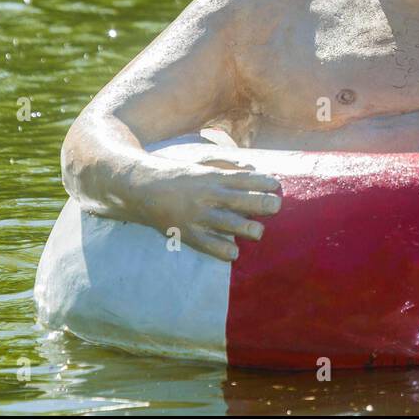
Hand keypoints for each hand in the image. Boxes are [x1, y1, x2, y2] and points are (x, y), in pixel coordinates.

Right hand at [131, 154, 281, 261]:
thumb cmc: (177, 176)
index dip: (262, 182)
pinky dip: (223, 250)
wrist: (141, 190)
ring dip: (246, 228)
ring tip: (258, 231)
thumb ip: (229, 168)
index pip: (243, 179)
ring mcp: (198, 216)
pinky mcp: (188, 234)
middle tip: (276, 206)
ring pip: (228, 224)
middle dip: (261, 203)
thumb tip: (254, 169)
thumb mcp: (202, 166)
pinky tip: (234, 252)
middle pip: (240, 200)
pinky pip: (209, 245)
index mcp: (212, 177)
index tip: (277, 185)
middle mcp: (207, 196)